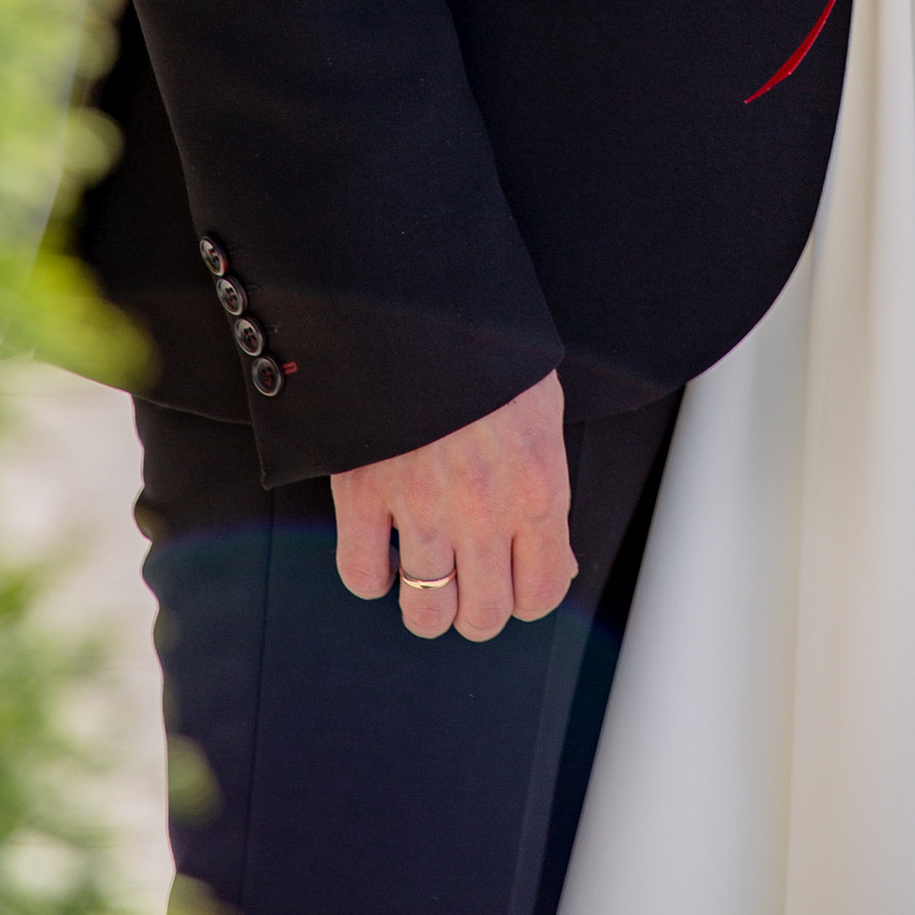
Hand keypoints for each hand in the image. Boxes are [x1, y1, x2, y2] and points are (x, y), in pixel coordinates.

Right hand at [331, 368, 572, 643]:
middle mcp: (483, 512)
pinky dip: (370, 574)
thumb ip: (546, 493)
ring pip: (425, 614)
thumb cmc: (490, 348)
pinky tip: (382, 550)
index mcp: (537, 489)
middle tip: (470, 581)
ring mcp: (420, 507)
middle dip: (478, 608)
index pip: (541, 594)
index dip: (527, 595)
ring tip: (427, 575)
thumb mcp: (542, 413)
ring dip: (427, 604)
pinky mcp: (364, 492)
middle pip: (483, 618)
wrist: (424, 297)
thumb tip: (553, 562)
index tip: (516, 579)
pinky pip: (361, 574)